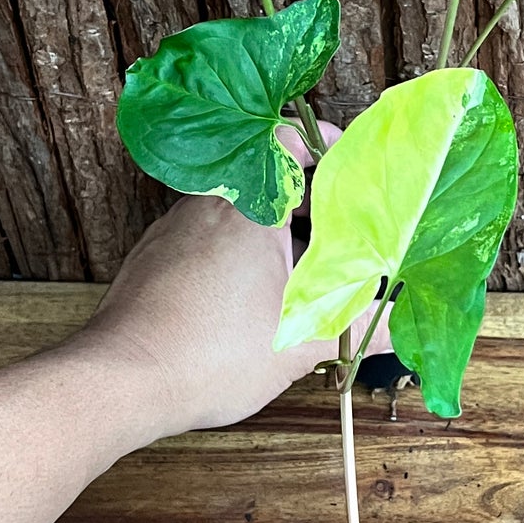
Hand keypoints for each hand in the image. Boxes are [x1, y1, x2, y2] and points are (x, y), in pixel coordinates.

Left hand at [73, 128, 387, 439]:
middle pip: (265, 182)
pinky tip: (250, 300)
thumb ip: (358, 328)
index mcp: (248, 208)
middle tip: (338, 231)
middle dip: (306, 204)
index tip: (346, 159)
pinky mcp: (153, 261)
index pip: (288, 141)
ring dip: (270, 236)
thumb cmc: (209, 351)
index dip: (322, 143)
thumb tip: (400, 329)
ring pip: (235, 216)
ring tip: (299, 275)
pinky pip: (204, 241)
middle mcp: (206, 207)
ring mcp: (173, 232)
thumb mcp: (300, 342)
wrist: (122, 381)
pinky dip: (234, 257)